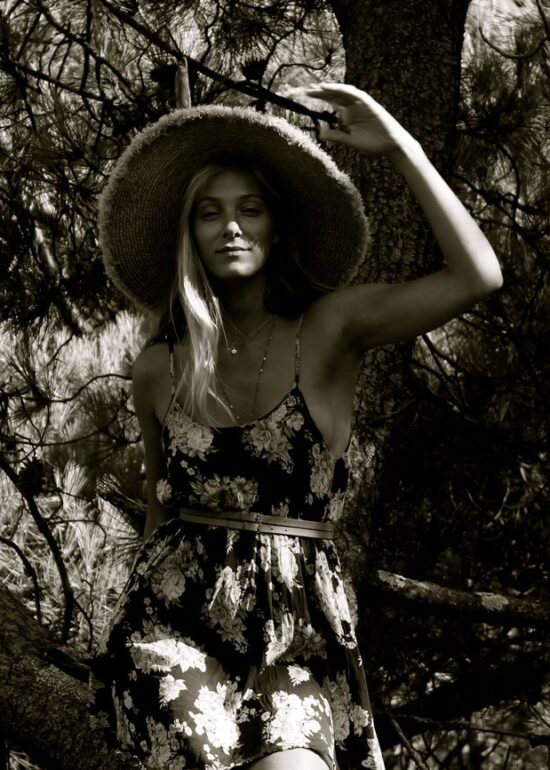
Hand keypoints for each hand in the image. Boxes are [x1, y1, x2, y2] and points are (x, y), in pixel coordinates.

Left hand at [291, 82, 417, 157]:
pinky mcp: (369, 104)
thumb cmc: (373, 144)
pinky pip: (354, 94)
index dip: (317, 97)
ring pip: (342, 92)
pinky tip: (331, 88)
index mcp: (347, 115)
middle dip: (319, 91)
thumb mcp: (351, 141)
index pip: (329, 102)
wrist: (391, 146)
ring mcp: (360, 104)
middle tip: (303, 88)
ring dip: (329, 88)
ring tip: (315, 87)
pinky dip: (343, 90)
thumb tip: (320, 134)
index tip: (303, 95)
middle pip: (333, 95)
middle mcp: (352, 106)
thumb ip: (337, 136)